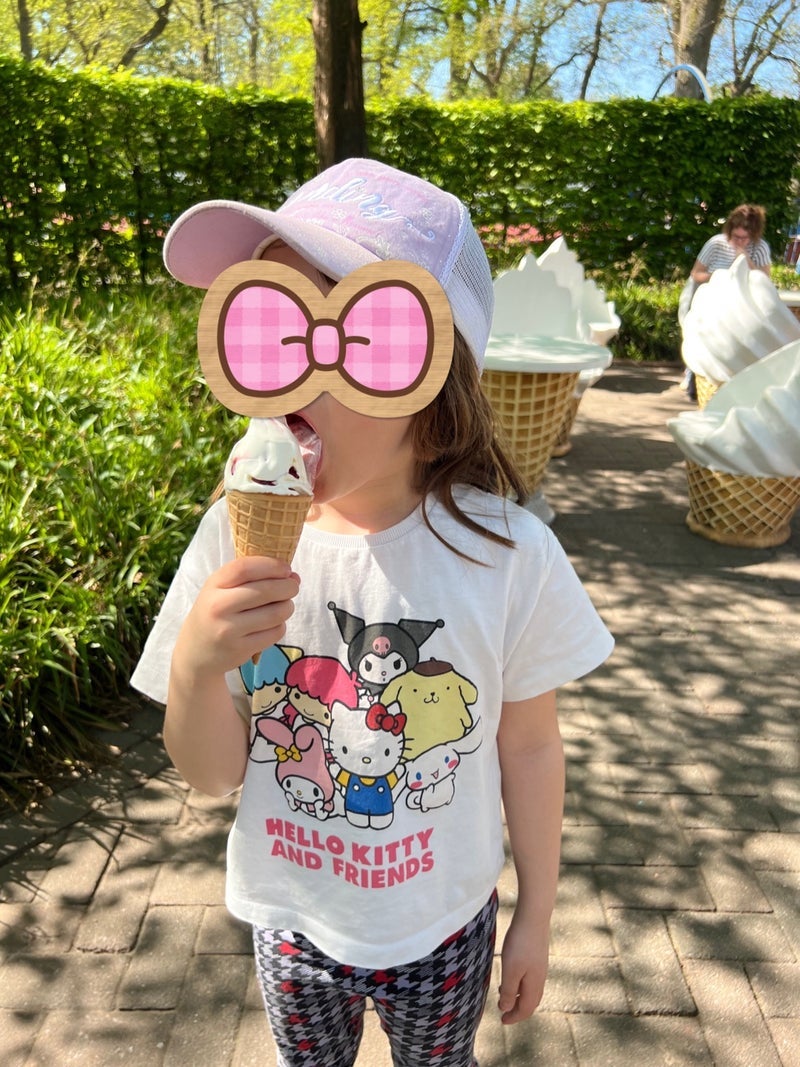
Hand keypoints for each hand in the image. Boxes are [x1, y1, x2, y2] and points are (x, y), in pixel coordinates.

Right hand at [175, 555, 299, 678]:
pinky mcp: (241, 650)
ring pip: (275, 613)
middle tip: (293, 586)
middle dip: (288, 586)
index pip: (246, 568)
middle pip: (266, 590)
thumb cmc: (214, 612)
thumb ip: (251, 578)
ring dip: (288, 606)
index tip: (286, 568)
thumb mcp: (220, 589)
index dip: (272, 565)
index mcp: (214, 584)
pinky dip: (280, 625)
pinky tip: (273, 623)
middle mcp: (219, 606)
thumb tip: (293, 576)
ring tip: (285, 605)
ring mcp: (229, 630)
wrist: (195, 652)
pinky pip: (275, 632)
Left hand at [497, 911, 550, 1023]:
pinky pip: (531, 977)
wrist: (534, 917)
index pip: (526, 1009)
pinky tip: (512, 973)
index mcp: (534, 984)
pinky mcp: (538, 955)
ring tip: (503, 993)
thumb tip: (506, 1008)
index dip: (514, 1017)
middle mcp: (540, 978)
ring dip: (519, 995)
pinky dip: (521, 983)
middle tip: (504, 1011)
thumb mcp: (511, 969)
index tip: (502, 1021)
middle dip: (518, 1009)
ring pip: (531, 989)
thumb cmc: (520, 943)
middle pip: (531, 1001)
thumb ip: (509, 990)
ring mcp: (540, 966)